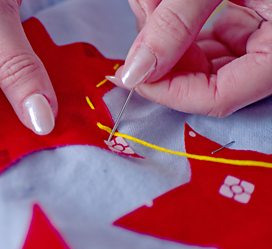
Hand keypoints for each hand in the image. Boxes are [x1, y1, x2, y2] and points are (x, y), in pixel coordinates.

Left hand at [109, 0, 271, 116]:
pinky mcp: (257, 16)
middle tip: (143, 18)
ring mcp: (267, 33)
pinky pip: (215, 35)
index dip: (168, 91)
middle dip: (165, 53)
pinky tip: (166, 3)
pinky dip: (185, 22)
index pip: (218, 98)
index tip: (131, 73)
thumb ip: (177, 20)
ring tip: (153, 1)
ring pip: (208, 57)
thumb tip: (137, 69)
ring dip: (170, 34)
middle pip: (209, 79)